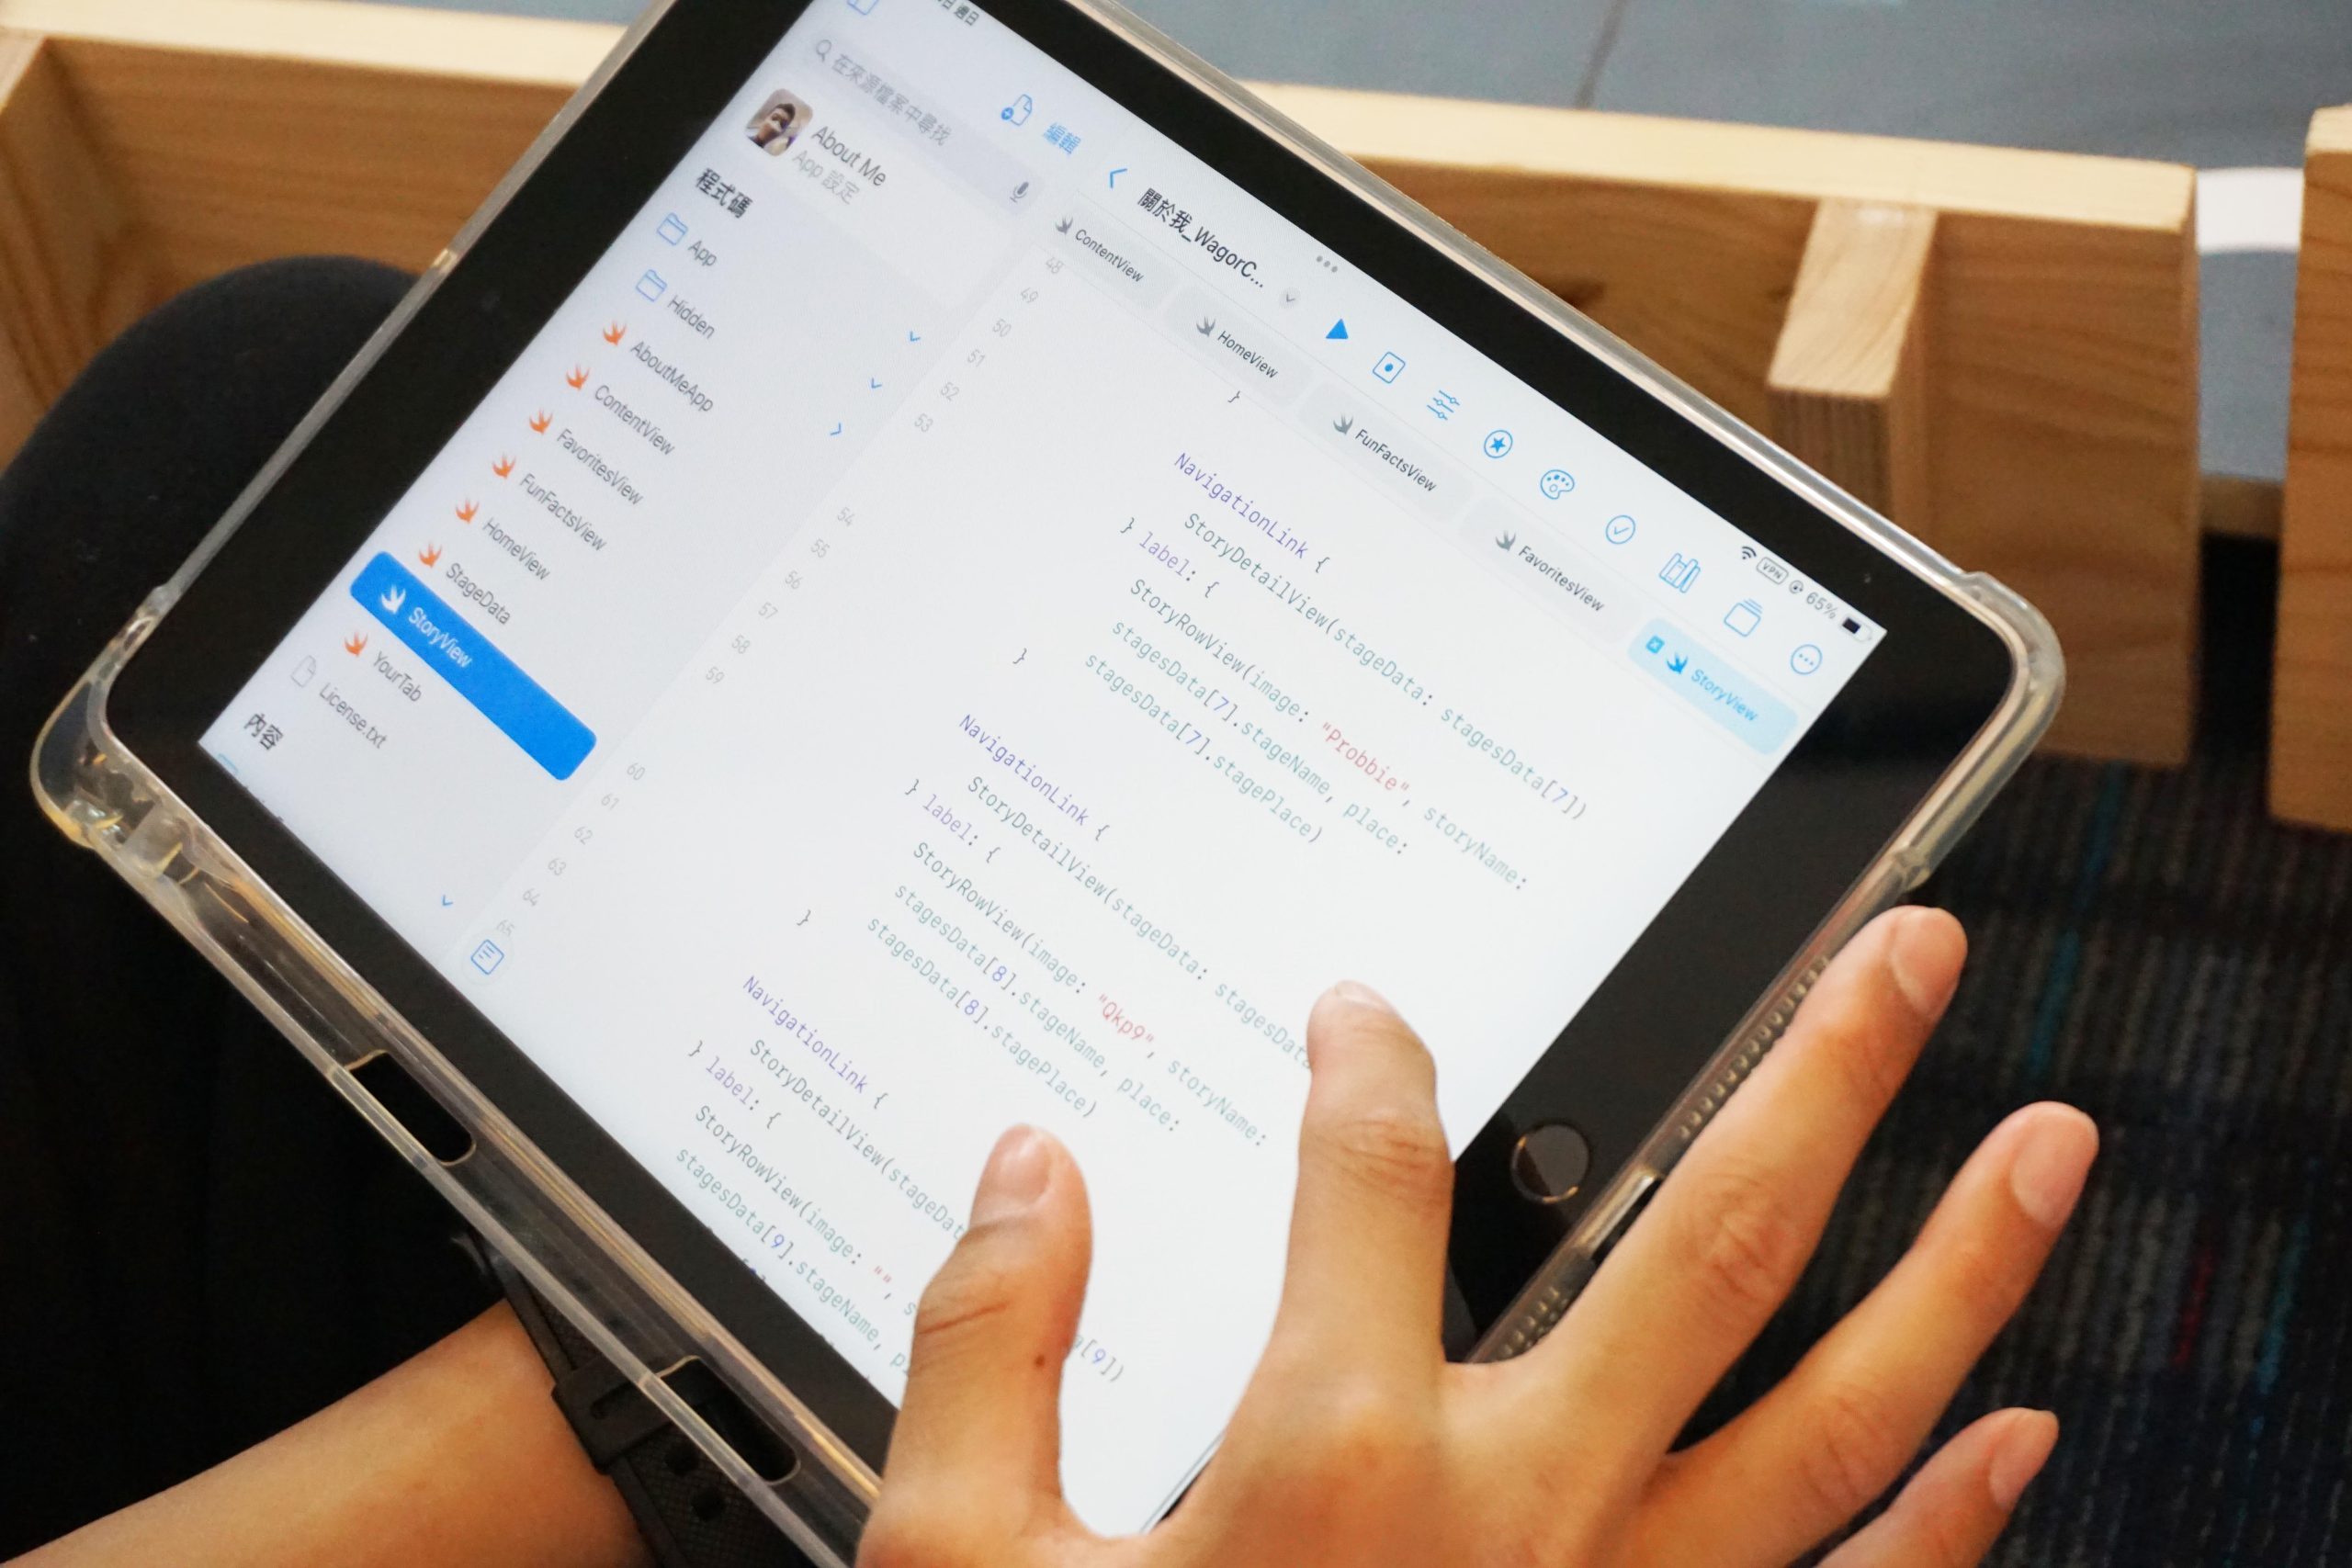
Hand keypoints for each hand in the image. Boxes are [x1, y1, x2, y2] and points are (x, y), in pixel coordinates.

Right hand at [863, 907, 2094, 1566]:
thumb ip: (987, 1351)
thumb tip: (1030, 1171)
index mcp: (1339, 1456)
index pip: (1370, 1167)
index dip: (1364, 1056)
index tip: (1363, 1014)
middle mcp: (1518, 1510)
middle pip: (1709, 1245)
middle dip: (1826, 1080)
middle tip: (1914, 957)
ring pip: (1838, 1415)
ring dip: (1957, 1269)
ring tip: (2045, 1149)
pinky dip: (1950, 1521)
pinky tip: (2015, 1429)